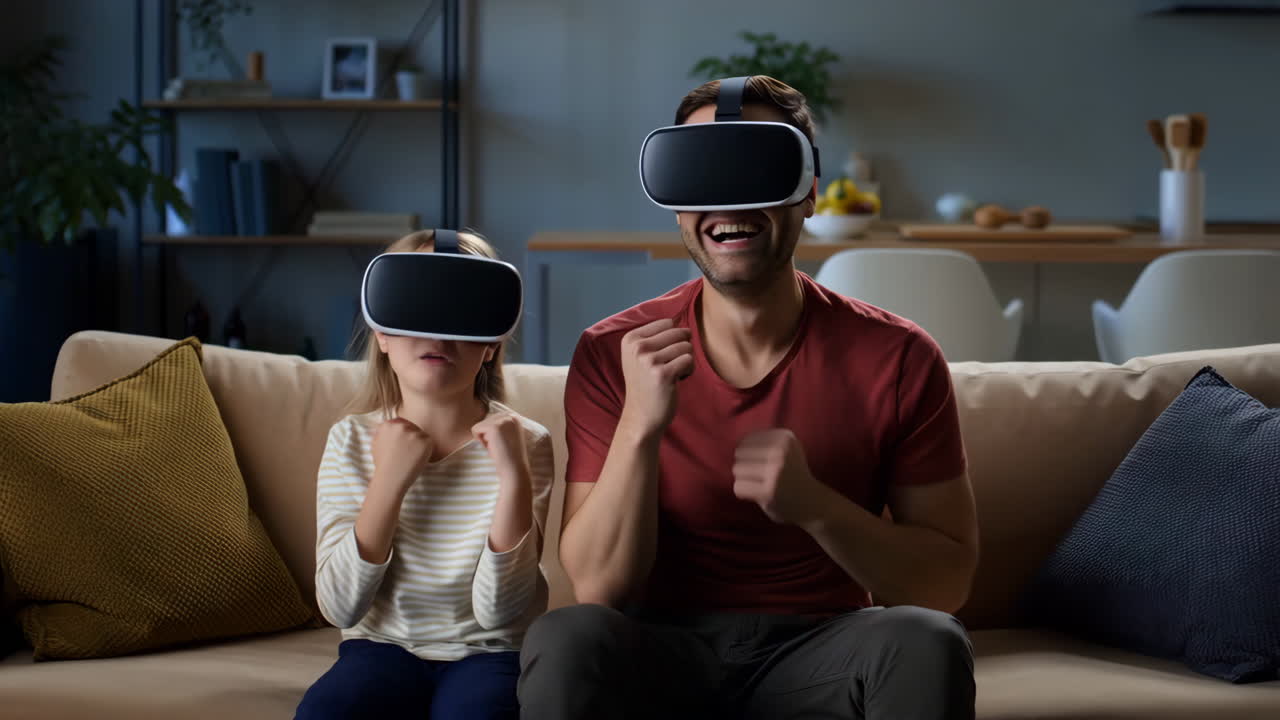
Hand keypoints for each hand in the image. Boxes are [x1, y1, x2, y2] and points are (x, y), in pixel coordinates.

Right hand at [371, 418, 433, 495]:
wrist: (390, 479)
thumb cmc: (383, 465)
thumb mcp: (376, 444)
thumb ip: (382, 432)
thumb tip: (388, 425)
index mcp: (387, 425)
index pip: (400, 423)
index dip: (403, 435)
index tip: (402, 445)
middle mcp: (400, 426)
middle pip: (412, 427)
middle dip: (411, 438)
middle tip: (406, 453)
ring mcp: (413, 433)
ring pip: (421, 435)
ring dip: (418, 444)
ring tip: (409, 458)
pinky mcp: (425, 441)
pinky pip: (428, 442)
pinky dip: (425, 451)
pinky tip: (416, 459)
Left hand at [472, 413, 528, 482]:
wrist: (514, 468)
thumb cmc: (509, 457)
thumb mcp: (507, 436)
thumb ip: (500, 427)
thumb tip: (483, 424)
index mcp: (514, 417)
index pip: (492, 420)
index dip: (493, 434)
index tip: (504, 443)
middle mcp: (510, 415)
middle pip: (485, 422)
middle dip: (489, 436)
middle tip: (500, 446)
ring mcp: (503, 420)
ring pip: (480, 426)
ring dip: (485, 439)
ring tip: (498, 447)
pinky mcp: (494, 426)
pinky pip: (475, 430)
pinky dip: (481, 441)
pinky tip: (493, 447)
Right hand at [618, 318, 693, 435]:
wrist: (641, 417)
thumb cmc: (646, 384)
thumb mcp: (639, 356)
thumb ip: (654, 336)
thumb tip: (680, 322)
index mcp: (630, 339)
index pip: (667, 323)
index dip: (672, 340)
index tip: (661, 357)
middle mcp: (637, 347)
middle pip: (678, 333)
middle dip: (681, 350)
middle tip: (668, 367)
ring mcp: (649, 360)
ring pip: (686, 346)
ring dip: (685, 361)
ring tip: (672, 374)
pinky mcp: (663, 374)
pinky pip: (689, 360)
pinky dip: (688, 371)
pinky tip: (676, 381)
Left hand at [732, 429, 832, 528]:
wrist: (814, 502)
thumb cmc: (795, 474)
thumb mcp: (787, 450)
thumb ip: (767, 442)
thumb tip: (739, 441)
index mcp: (786, 437)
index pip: (748, 439)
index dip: (749, 452)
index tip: (761, 462)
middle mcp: (781, 452)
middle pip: (740, 452)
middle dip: (745, 465)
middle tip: (758, 475)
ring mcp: (775, 472)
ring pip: (738, 469)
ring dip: (743, 478)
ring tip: (756, 484)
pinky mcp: (768, 492)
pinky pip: (738, 487)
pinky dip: (743, 492)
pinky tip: (755, 494)